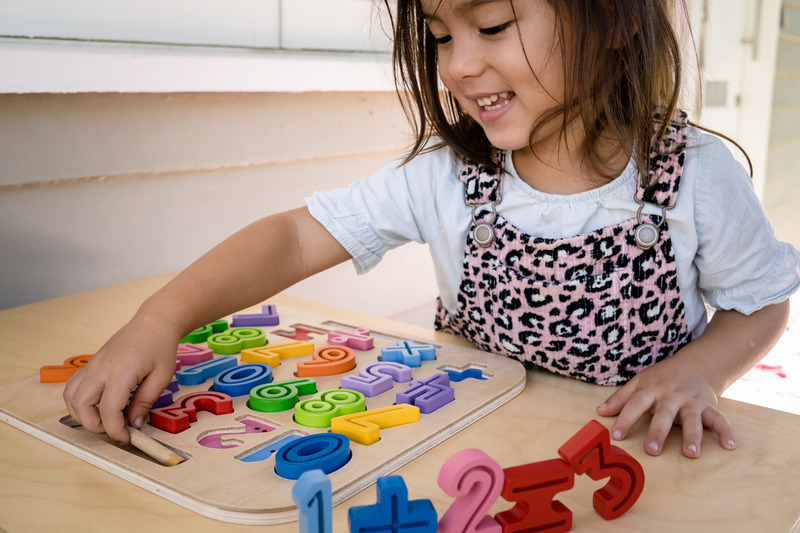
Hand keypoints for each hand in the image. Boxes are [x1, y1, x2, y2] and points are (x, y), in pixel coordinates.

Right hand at [63, 312, 179, 444]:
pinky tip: (96, 405)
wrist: (153, 322)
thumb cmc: (160, 347)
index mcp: (121, 372)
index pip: (109, 410)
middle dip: (94, 425)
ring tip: (104, 419)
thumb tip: (133, 424)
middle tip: (114, 429)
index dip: (115, 430)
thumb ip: (145, 402)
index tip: (126, 438)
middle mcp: (100, 369)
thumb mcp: (162, 377)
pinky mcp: (90, 364)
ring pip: (71, 397)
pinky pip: (73, 386)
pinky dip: (78, 401)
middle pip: (81, 405)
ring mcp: (92, 365)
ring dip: (82, 414)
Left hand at [595, 353, 735, 458]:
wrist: (696, 363)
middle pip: (664, 414)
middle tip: (652, 451)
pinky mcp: (709, 405)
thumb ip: (620, 398)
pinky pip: (719, 419)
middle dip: (658, 432)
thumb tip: (599, 412)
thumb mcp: (639, 382)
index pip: (635, 404)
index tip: (616, 436)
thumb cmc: (662, 377)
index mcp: (651, 389)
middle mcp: (671, 396)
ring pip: (692, 419)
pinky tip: (729, 445)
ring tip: (690, 454)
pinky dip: (726, 431)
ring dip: (692, 436)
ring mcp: (691, 401)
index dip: (625, 419)